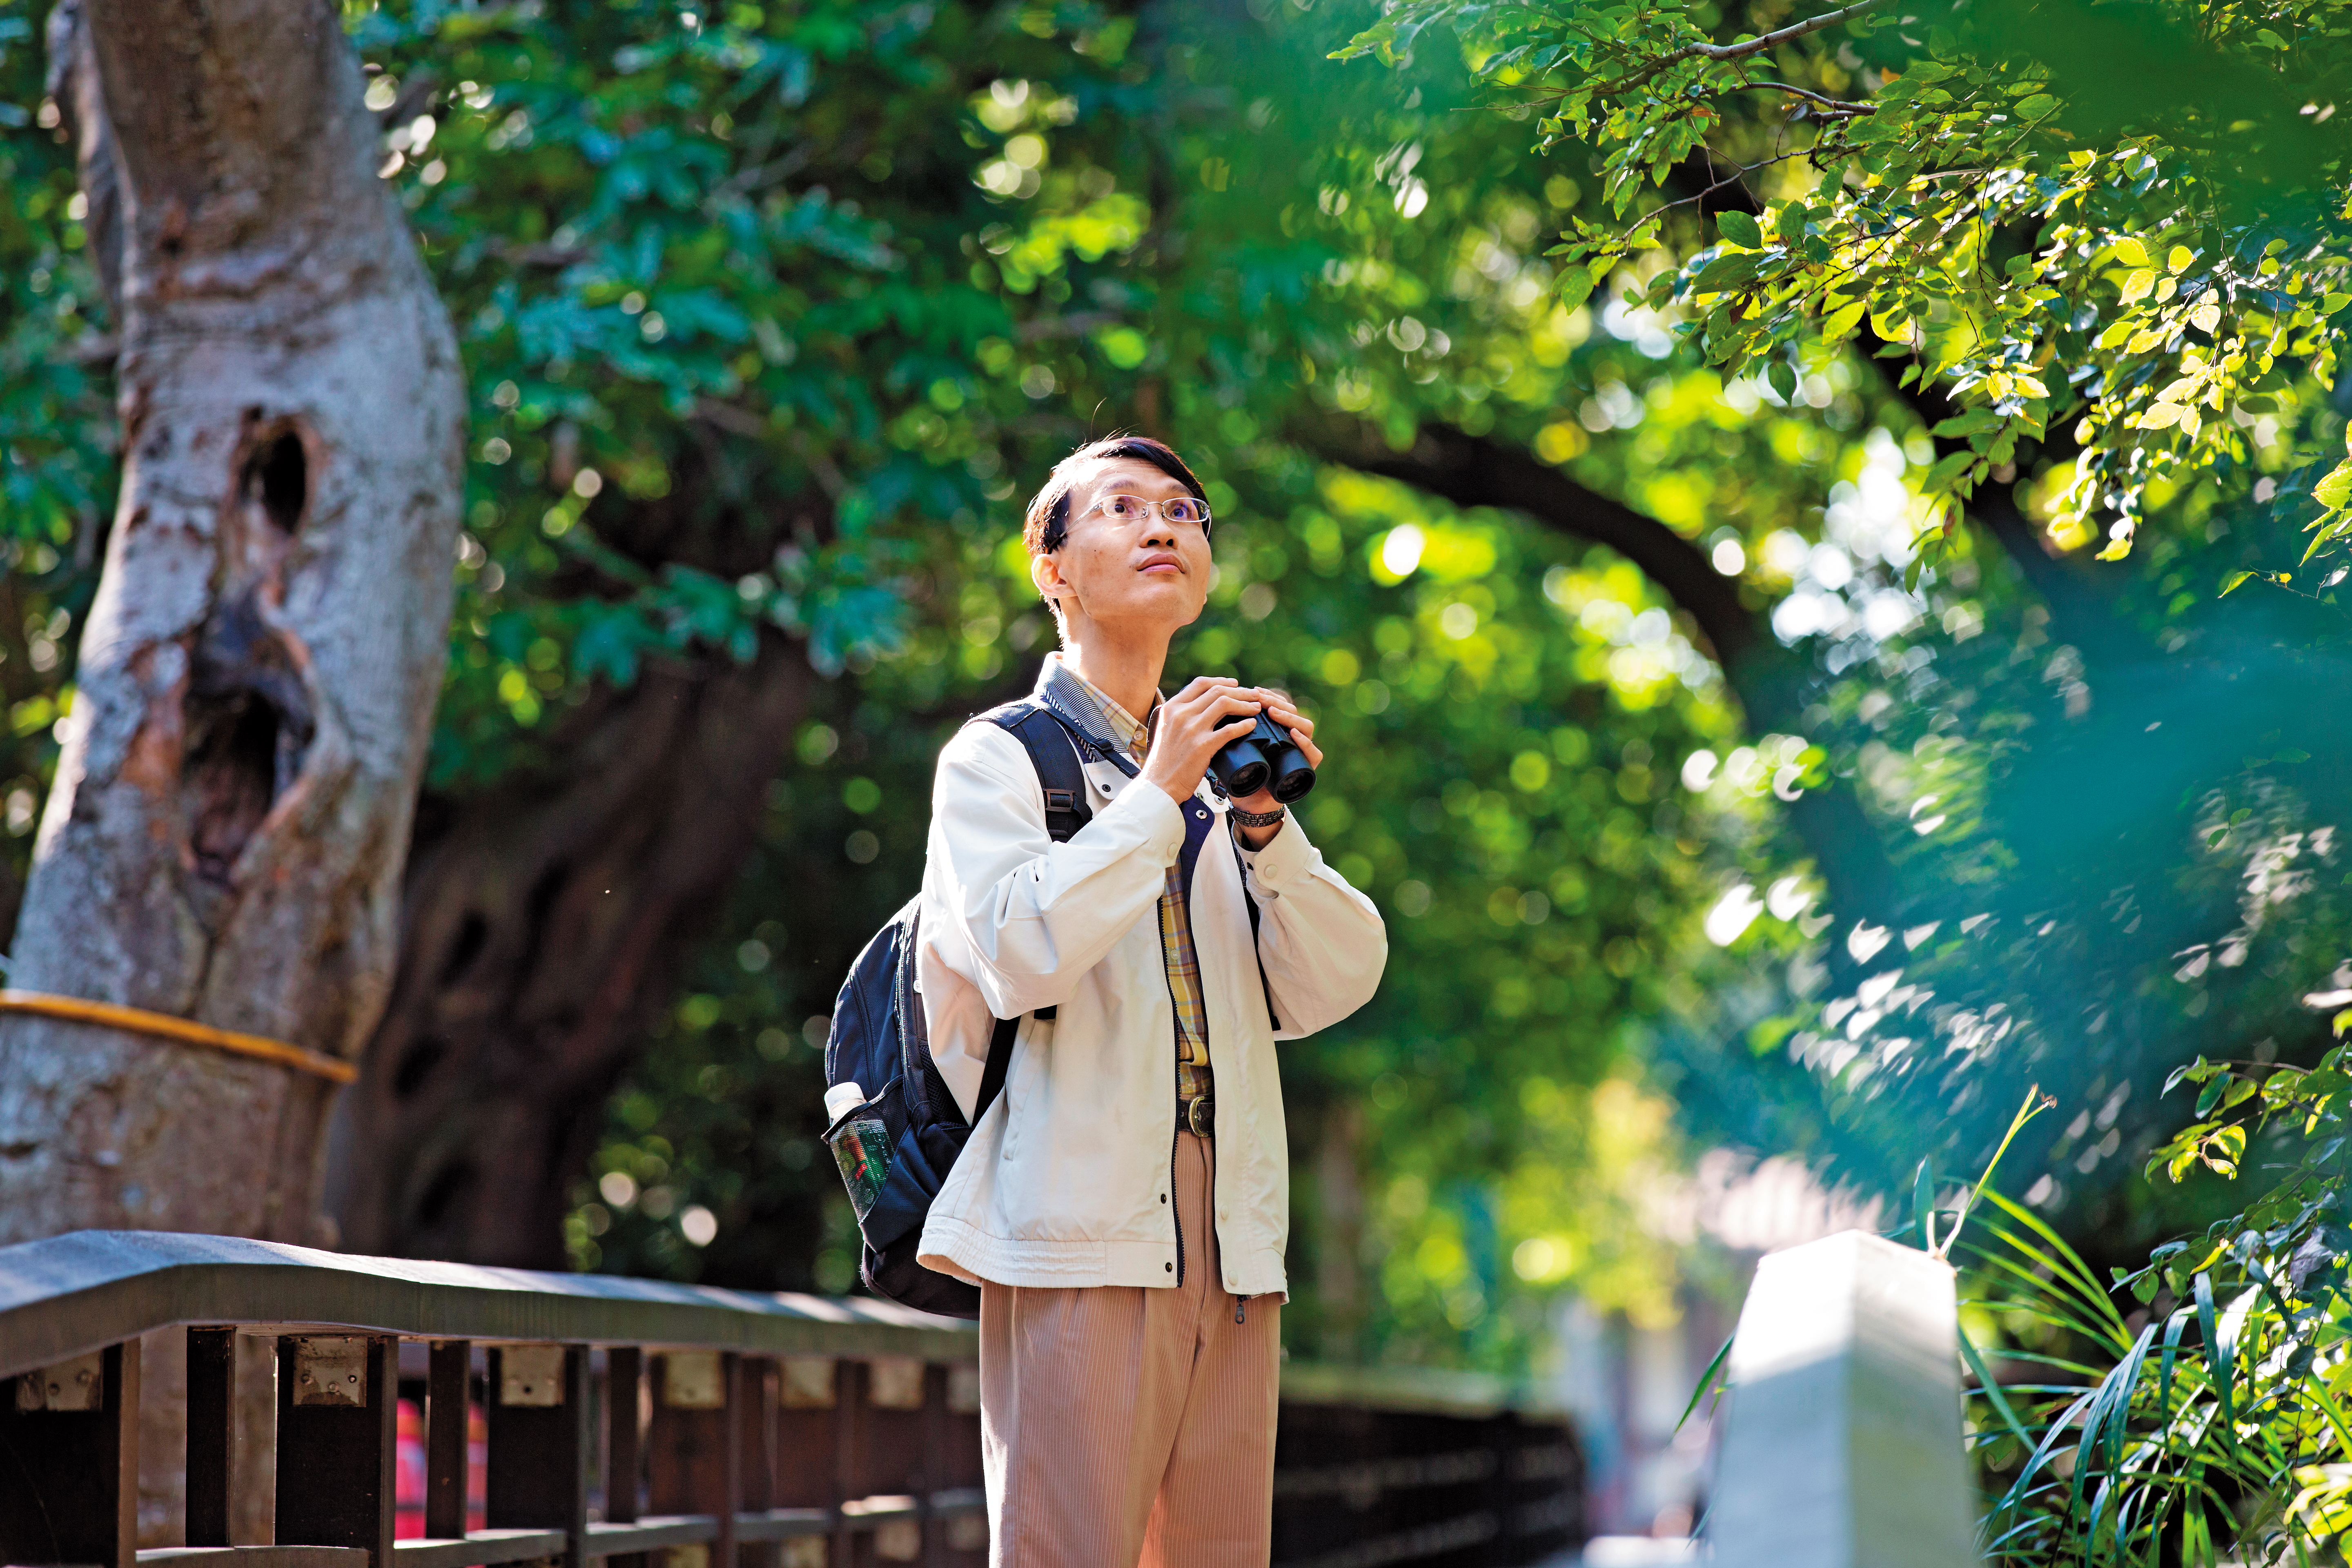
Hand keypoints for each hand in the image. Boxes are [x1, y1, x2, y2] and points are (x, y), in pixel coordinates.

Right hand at [1140, 677, 1269, 807]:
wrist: (1159, 785)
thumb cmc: (1165, 761)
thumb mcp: (1167, 729)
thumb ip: (1182, 716)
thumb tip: (1202, 707)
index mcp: (1172, 707)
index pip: (1200, 683)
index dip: (1221, 681)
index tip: (1235, 684)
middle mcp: (1181, 714)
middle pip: (1217, 691)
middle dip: (1240, 691)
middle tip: (1253, 695)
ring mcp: (1192, 729)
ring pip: (1225, 704)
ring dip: (1245, 704)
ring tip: (1256, 708)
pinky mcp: (1202, 746)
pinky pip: (1229, 730)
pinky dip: (1244, 725)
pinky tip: (1252, 725)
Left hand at [1228, 688, 1321, 847]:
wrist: (1250, 804)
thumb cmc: (1241, 773)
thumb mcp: (1233, 747)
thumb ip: (1227, 728)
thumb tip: (1210, 704)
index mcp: (1276, 729)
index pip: (1279, 705)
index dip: (1268, 696)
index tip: (1252, 691)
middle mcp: (1292, 737)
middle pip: (1292, 711)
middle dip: (1276, 702)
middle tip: (1259, 699)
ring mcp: (1302, 751)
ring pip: (1306, 726)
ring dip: (1290, 717)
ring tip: (1272, 713)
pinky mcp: (1308, 768)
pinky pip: (1315, 753)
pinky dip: (1306, 743)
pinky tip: (1293, 734)